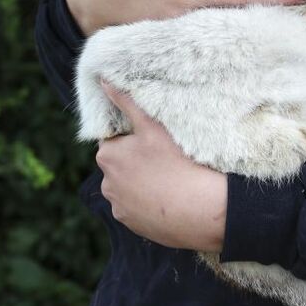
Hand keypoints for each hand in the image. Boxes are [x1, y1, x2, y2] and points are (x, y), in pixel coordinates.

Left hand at [95, 83, 226, 251]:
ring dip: (141, 182)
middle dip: (136, 160)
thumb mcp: (152, 126)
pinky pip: (138, 208)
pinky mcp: (133, 225)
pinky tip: (168, 197)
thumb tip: (103, 80)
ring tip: (168, 178)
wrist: (202, 210)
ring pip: (129, 187)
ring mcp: (120, 207)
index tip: (153, 138)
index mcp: (108, 156)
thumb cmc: (178, 162)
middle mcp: (106, 184)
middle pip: (120, 164)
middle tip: (164, 156)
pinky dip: (148, 203)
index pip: (114, 140)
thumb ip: (126, 102)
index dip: (134, 138)